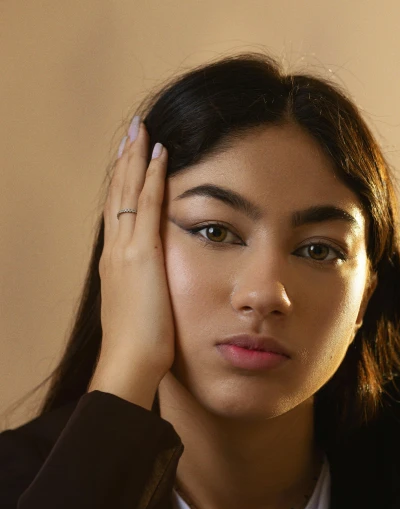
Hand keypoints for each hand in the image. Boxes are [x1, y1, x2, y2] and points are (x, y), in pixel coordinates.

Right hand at [98, 116, 174, 384]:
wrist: (129, 362)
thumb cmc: (137, 349)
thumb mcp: (138, 313)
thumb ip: (144, 295)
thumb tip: (154, 292)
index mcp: (115, 265)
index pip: (118, 216)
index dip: (122, 187)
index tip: (129, 162)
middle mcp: (115, 252)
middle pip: (118, 196)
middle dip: (125, 163)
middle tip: (132, 132)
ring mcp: (126, 250)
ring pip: (129, 193)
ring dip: (136, 159)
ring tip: (142, 130)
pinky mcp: (142, 254)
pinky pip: (148, 205)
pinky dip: (153, 177)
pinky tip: (161, 154)